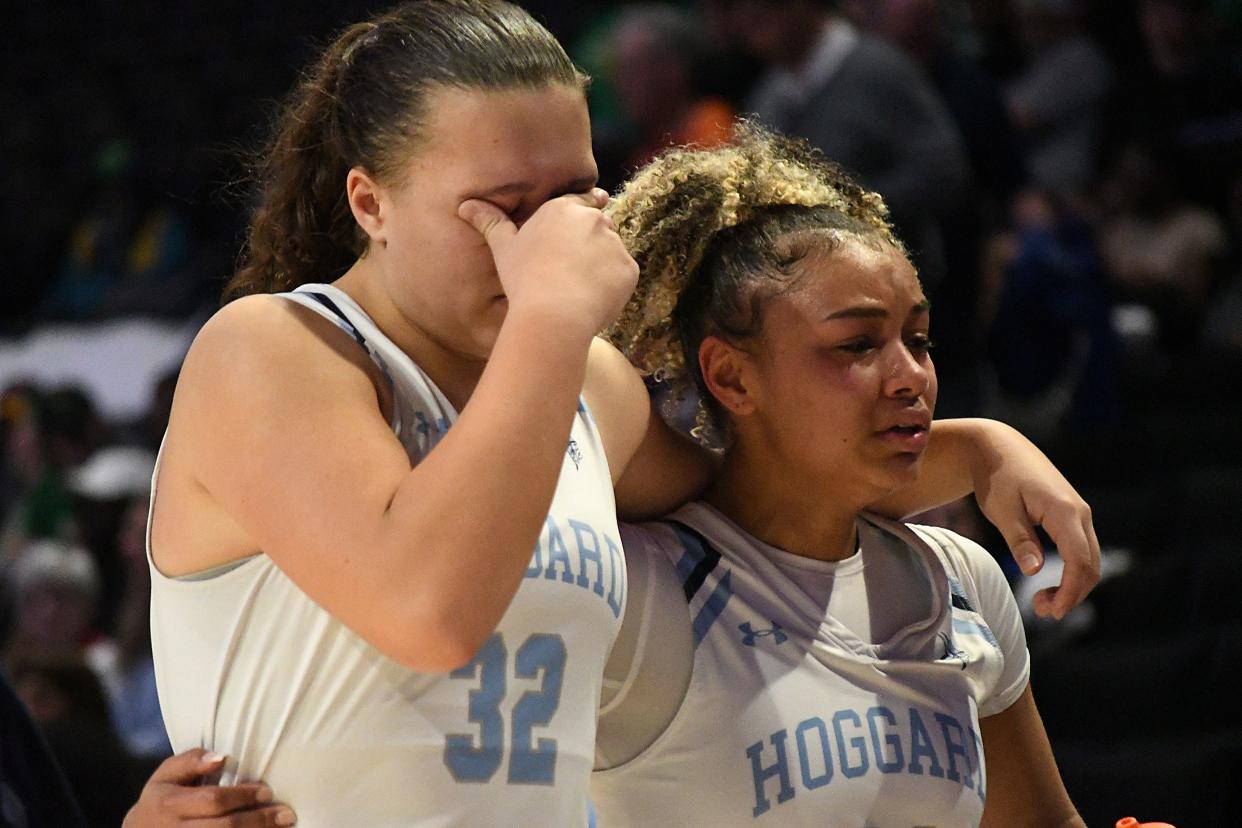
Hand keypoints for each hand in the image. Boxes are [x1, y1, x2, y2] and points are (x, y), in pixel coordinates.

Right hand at [123, 749, 294, 826]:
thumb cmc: (161, 799)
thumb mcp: (165, 775)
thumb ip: (190, 761)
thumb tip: (222, 757)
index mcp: (169, 804)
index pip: (213, 801)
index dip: (243, 796)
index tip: (267, 791)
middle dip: (259, 821)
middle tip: (286, 814)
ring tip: (284, 827)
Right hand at [459, 189, 638, 336]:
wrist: (553, 314)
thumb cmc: (524, 280)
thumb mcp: (503, 249)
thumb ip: (491, 223)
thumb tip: (466, 205)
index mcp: (563, 209)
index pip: (582, 200)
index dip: (585, 209)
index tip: (590, 213)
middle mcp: (593, 219)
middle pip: (599, 228)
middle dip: (590, 245)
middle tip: (572, 271)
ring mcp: (615, 243)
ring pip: (612, 252)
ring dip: (602, 266)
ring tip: (578, 290)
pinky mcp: (629, 268)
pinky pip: (623, 275)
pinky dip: (613, 287)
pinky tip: (592, 300)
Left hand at [970, 423, 1099, 619]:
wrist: (999, 448)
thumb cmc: (997, 477)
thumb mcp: (1001, 510)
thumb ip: (1019, 540)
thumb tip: (1034, 571)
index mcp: (1065, 511)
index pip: (1079, 561)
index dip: (1070, 591)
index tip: (1052, 612)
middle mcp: (1080, 512)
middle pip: (1091, 565)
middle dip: (1072, 594)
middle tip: (1042, 611)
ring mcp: (1079, 513)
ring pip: (1089, 559)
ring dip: (1073, 585)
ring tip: (1042, 602)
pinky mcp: (1072, 515)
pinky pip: (1081, 549)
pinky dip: (1071, 571)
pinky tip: (1049, 583)